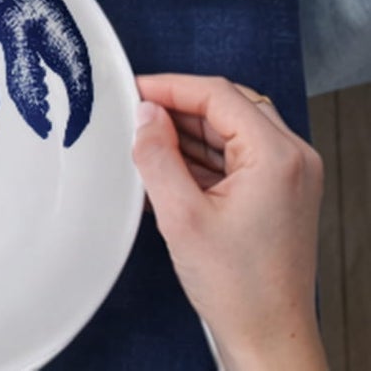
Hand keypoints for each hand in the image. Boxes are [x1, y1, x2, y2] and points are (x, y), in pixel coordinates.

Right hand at [134, 75, 326, 370]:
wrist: (269, 339)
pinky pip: (239, 153)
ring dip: (190, 132)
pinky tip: (172, 170)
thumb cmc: (238, 289)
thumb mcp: (180, 215)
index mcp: (277, 157)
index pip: (217, 95)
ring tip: (150, 148)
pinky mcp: (282, 194)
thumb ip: (157, 154)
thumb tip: (145, 113)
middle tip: (137, 118)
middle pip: (228, 106)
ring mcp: (292, 177)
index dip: (169, 87)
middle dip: (179, 108)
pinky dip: (205, 154)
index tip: (132, 92)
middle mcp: (293, 160)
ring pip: (232, 128)